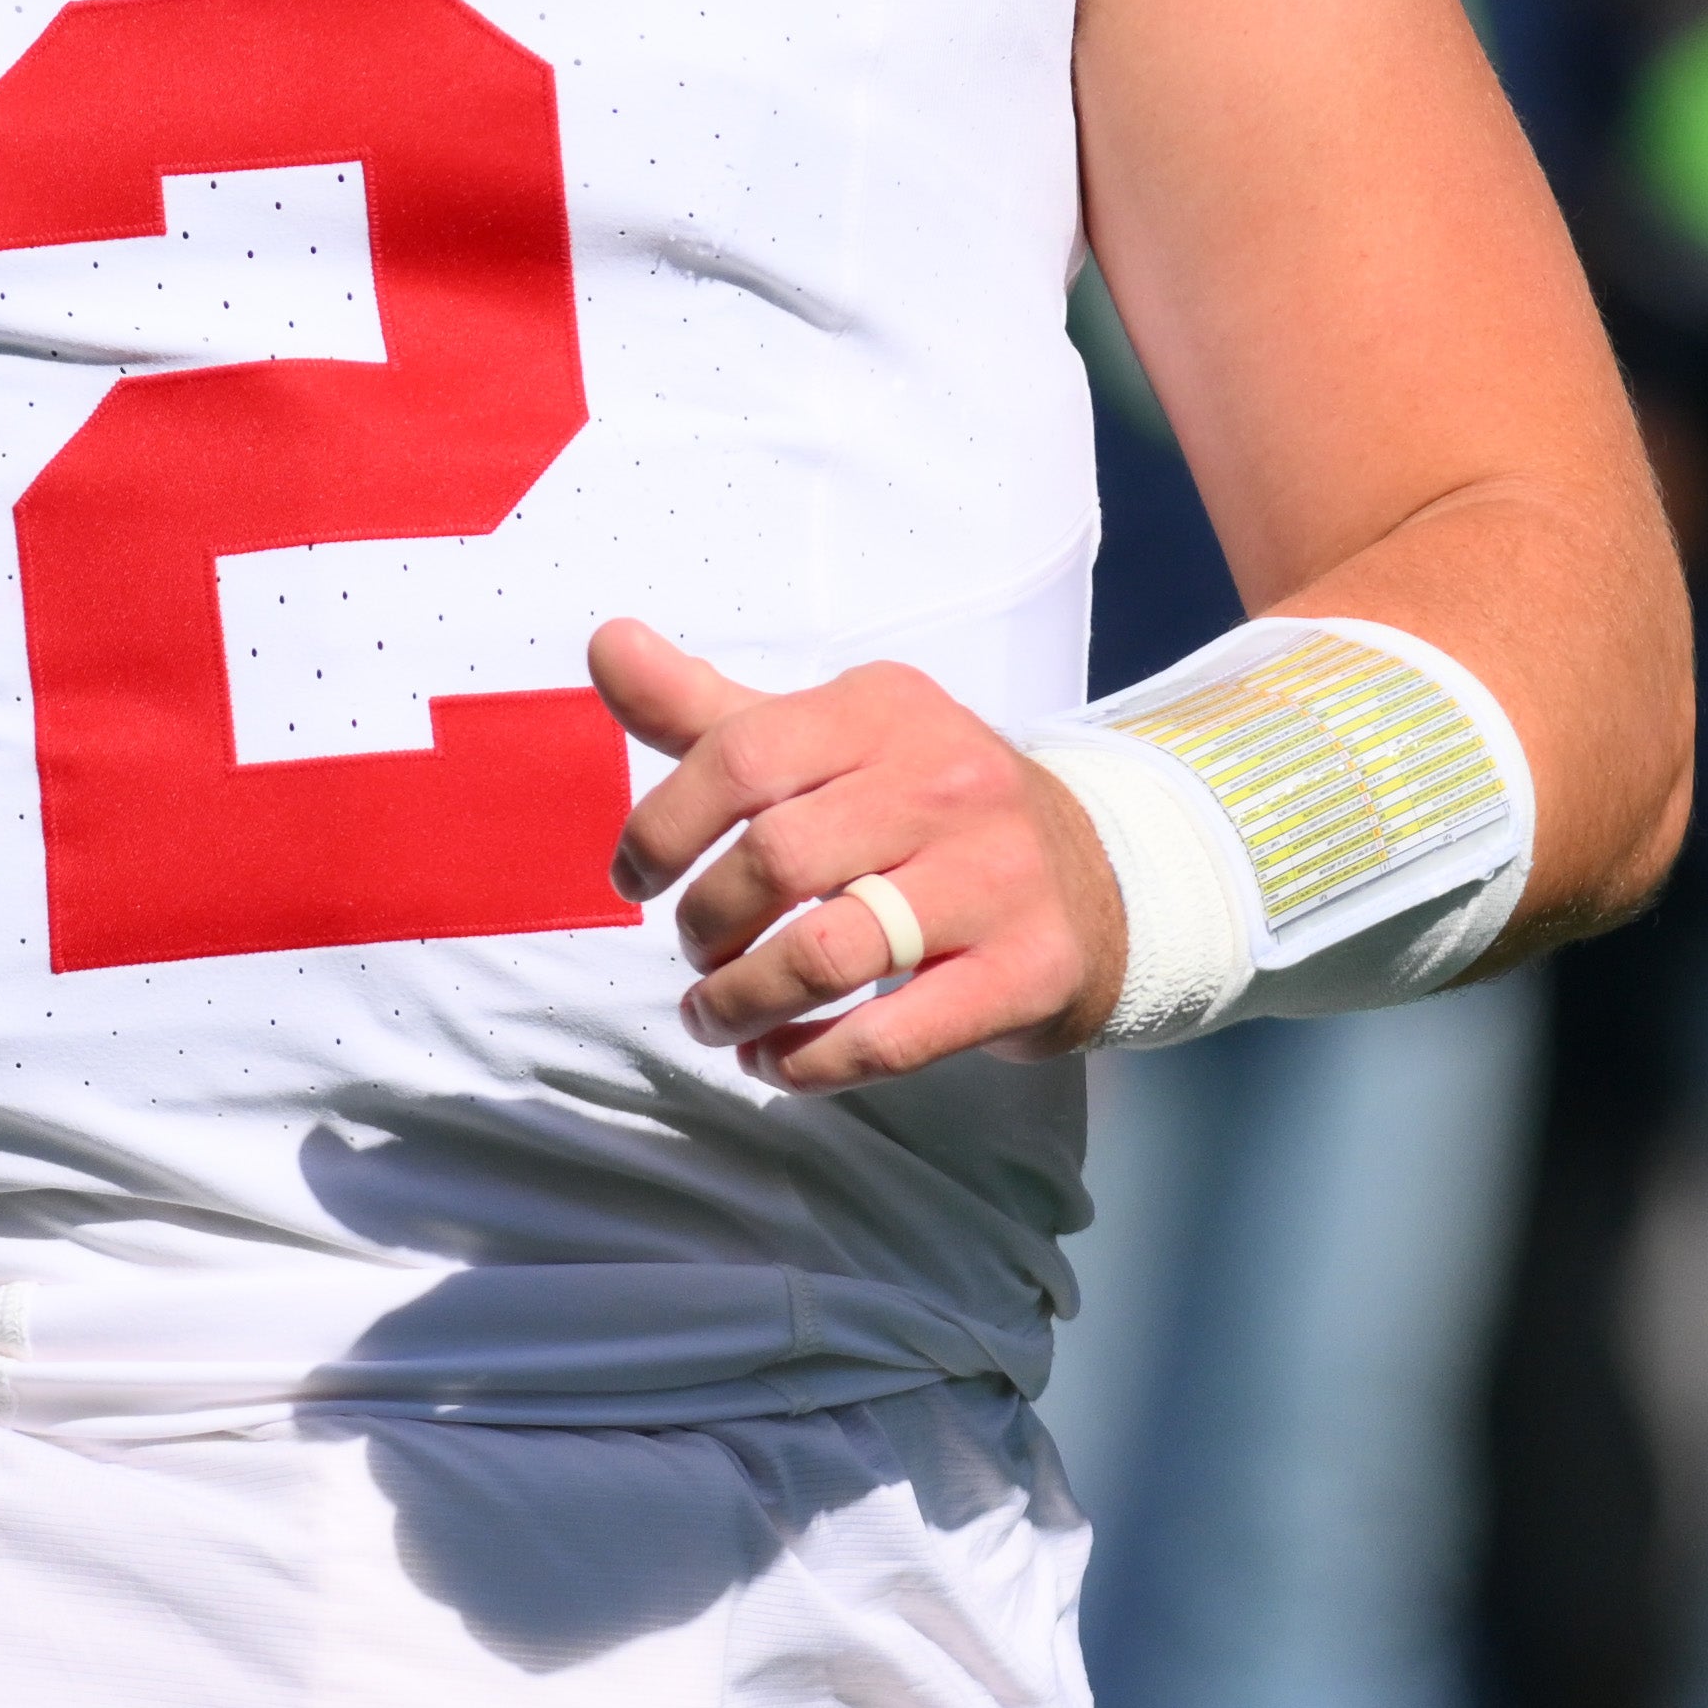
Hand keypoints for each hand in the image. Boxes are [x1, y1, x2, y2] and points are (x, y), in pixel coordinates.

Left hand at [595, 619, 1129, 1090]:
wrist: (1099, 881)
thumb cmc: (924, 811)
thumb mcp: (829, 742)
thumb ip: (709, 711)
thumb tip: (608, 645)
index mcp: (886, 709)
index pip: (741, 756)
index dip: (662, 828)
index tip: (634, 877)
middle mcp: (949, 782)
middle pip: (775, 861)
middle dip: (704, 926)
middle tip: (694, 955)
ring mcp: (996, 879)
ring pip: (825, 956)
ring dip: (739, 1003)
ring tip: (712, 1018)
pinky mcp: (1026, 973)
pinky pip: (891, 1037)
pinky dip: (808, 1062)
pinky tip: (775, 1058)